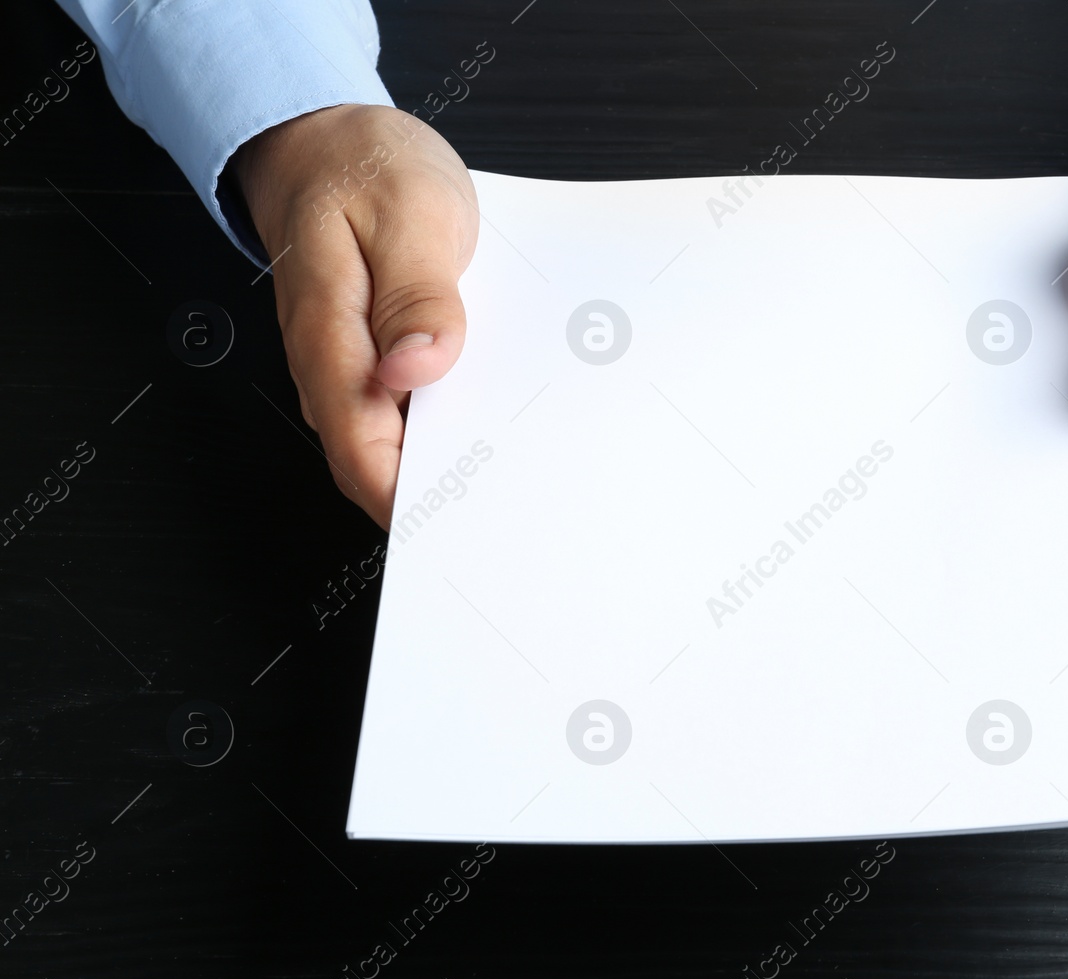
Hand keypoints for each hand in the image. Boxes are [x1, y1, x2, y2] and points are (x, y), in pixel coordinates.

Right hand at [234, 103, 478, 527]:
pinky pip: (417, 404)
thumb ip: (418, 296)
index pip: (360, 456)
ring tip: (524, 469)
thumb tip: (418, 369)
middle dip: (444, 496)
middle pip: (383, 463)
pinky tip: (503, 409)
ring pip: (403, 439)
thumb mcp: (408, 213)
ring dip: (456, 457)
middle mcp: (334, 368)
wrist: (323, 139)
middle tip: (517, 508)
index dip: (409, 505)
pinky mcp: (380, 356)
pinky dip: (458, 414)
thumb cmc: (362, 168)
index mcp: (329, 340)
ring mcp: (356, 367)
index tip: (465, 529)